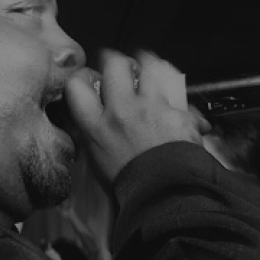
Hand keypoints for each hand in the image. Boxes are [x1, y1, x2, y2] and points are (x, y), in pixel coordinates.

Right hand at [66, 49, 209, 182]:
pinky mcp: (177, 112)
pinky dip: (182, 100)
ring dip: (151, 66)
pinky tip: (183, 107)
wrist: (164, 198)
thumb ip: (95, 137)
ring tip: (153, 70)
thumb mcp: (99, 163)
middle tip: (124, 67)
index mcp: (96, 127)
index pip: (76, 86)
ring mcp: (150, 108)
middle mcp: (120, 112)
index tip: (91, 78)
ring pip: (149, 66)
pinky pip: (180, 95)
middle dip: (119, 61)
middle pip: (114, 64)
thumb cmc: (132, 188)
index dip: (84, 77)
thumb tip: (93, 124)